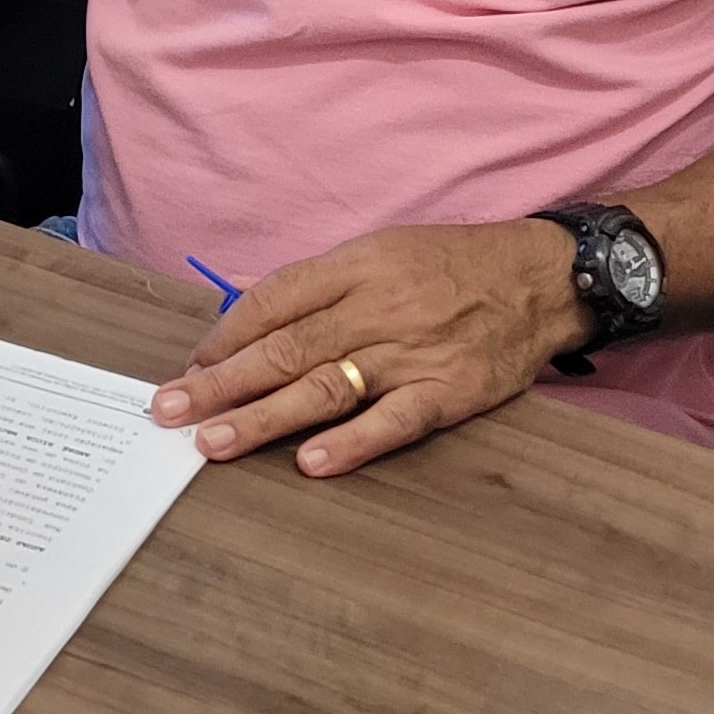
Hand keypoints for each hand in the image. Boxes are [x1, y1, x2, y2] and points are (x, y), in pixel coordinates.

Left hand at [146, 221, 585, 475]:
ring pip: (325, 387)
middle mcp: (376, 308)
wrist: (542, 277)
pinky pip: (394, 421)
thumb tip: (241, 310)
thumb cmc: (452, 265)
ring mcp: (411, 353)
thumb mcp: (380, 251)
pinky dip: (353, 443)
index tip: (190, 367)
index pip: (273, 300)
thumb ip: (315, 285)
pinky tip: (311, 462)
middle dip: (221, 383)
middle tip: (170, 411)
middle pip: (285, 348)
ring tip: (214, 441)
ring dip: (264, 417)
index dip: (225, 335)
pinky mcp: (449, 392)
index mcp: (355, 267)